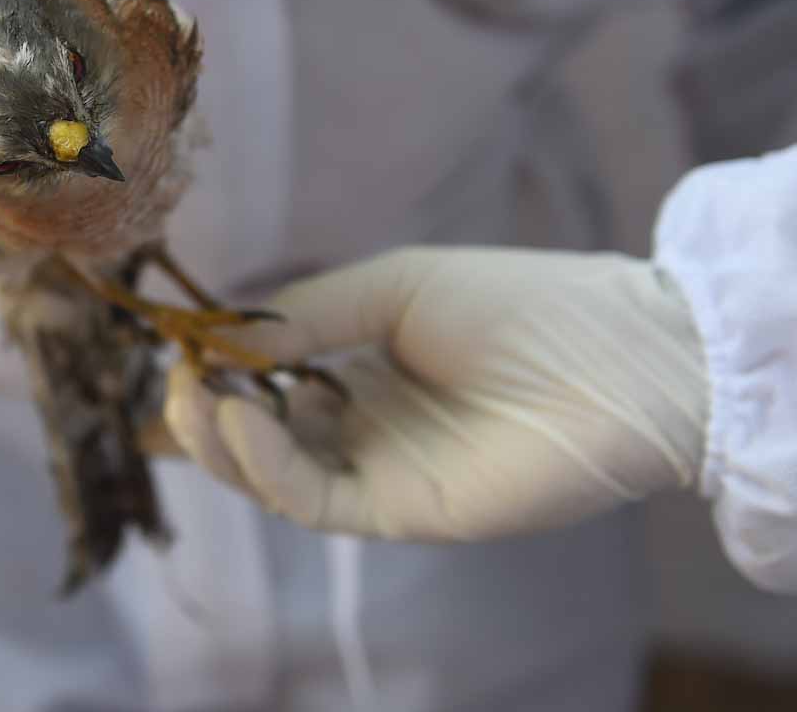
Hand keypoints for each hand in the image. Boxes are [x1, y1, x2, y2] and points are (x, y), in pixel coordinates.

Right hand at [164, 247, 708, 539]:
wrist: (622, 358)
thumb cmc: (524, 305)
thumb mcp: (399, 286)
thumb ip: (310, 314)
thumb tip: (224, 337)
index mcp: (364, 366)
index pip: (267, 381)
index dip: (215, 370)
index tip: (176, 344)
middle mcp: (364, 423)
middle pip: (257, 436)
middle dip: (202, 411)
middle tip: (174, 380)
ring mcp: (379, 469)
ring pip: (272, 475)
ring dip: (220, 440)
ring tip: (196, 395)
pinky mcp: (400, 510)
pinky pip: (313, 499)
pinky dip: (267, 465)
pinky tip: (247, 416)